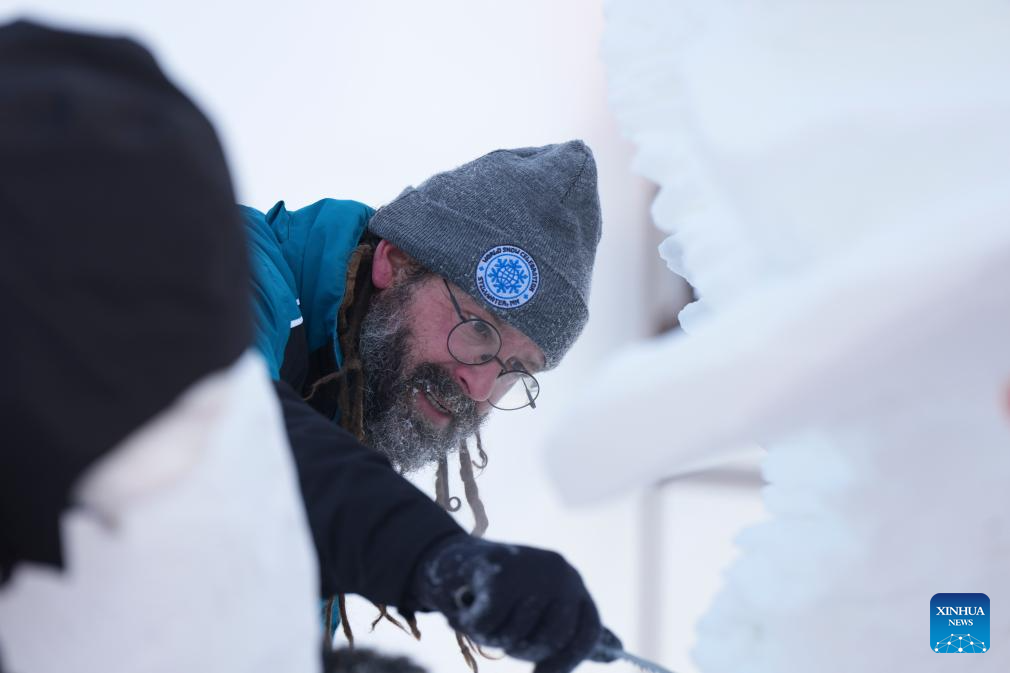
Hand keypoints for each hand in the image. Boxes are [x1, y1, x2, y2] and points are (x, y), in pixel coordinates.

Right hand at [409, 537, 600, 672]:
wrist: (449, 558)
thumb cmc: (497, 592)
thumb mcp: (540, 609)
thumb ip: (572, 629)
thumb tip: (618, 649)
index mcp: (572, 583)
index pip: (588, 632)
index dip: (567, 661)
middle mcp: (560, 573)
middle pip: (553, 639)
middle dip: (523, 650)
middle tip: (501, 635)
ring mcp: (532, 570)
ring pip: (516, 637)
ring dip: (491, 636)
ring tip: (482, 611)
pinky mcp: (500, 574)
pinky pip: (487, 626)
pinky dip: (470, 624)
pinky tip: (466, 605)